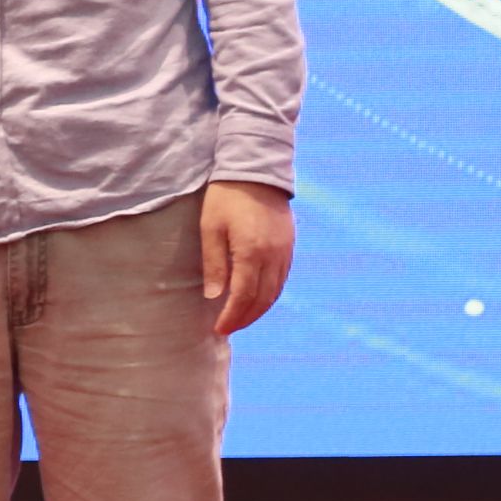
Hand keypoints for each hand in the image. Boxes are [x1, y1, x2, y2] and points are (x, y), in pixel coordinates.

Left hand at [197, 181, 294, 335]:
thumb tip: (213, 297)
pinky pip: (282, 278)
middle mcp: (273, 256)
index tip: (219, 329)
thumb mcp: (211, 229)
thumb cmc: (225, 198)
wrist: (255, 170)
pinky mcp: (289, 245)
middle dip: (245, 318)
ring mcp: (285, 251)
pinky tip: (258, 299)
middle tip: (228, 329)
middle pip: (262, 299)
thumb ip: (214, 264)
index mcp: (252, 252)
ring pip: (276, 291)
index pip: (243, 297)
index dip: (231, 316)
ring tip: (241, 319)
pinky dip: (271, 294)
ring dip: (259, 309)